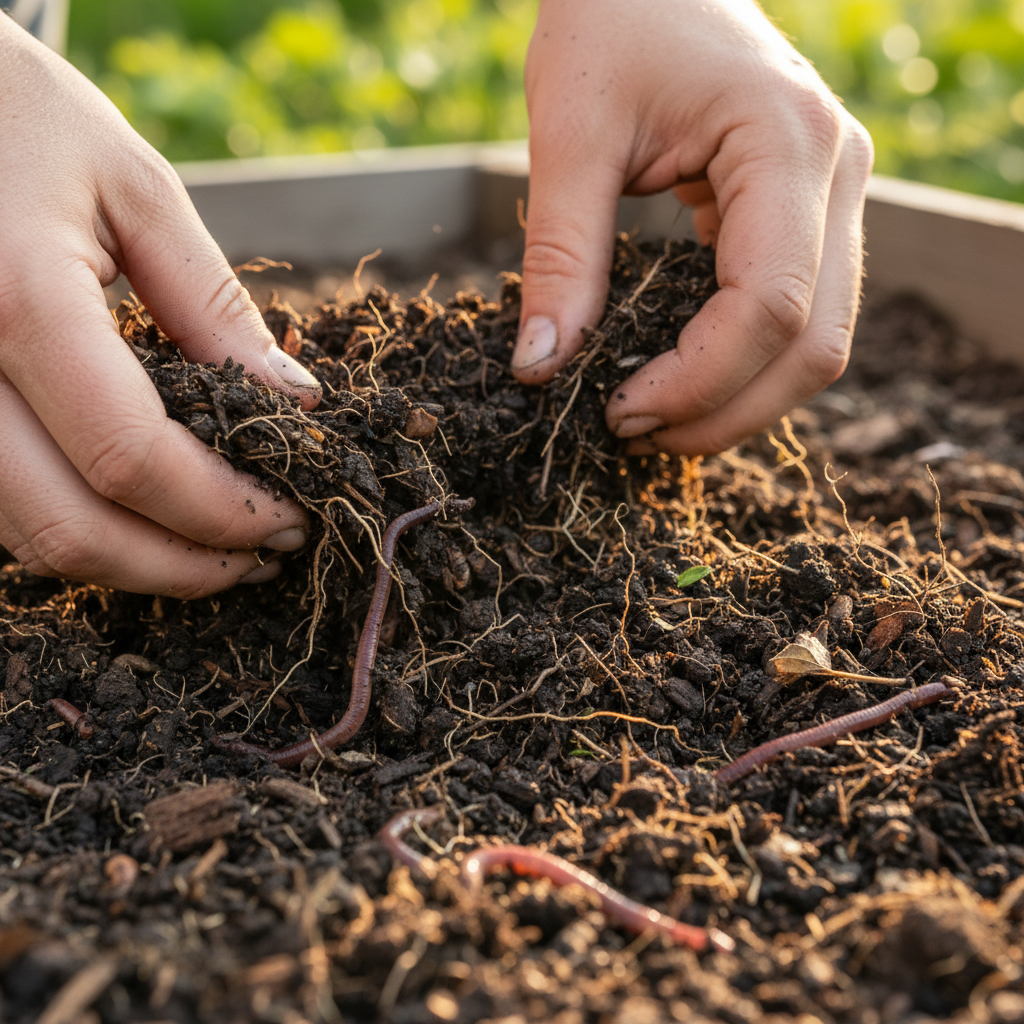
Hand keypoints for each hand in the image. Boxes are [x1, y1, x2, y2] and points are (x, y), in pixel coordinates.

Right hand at [0, 16, 321, 595]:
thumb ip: (214, 306)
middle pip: (70, 529)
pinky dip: (79, 528)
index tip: (288, 516)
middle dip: (183, 564)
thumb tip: (295, 404)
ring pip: (26, 536)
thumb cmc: (19, 113)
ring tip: (216, 548)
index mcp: (16, 301)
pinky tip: (144, 517)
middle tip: (263, 554)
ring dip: (133, 562)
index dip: (221, 509)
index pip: (131, 458)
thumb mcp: (135, 189)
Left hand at [511, 0, 872, 454]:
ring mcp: (835, 196)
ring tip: (648, 416)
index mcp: (789, 143)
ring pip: (817, 343)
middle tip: (630, 431)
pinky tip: (676, 378)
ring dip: (738, 401)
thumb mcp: (571, 132)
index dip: (697, 382)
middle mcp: (837, 174)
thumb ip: (560, 255)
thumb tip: (540, 368)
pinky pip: (796, 316)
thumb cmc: (611, 18)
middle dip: (723, 413)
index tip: (617, 412)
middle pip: (814, 345)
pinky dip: (742, 365)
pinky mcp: (808, 215)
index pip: (770, 306)